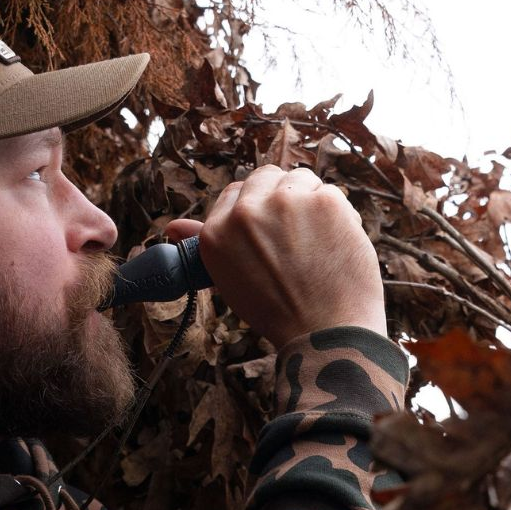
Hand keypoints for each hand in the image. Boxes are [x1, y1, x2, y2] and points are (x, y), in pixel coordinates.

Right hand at [178, 165, 385, 346]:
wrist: (325, 332)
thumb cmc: (279, 312)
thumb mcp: (230, 280)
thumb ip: (204, 245)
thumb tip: (172, 228)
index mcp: (216, 232)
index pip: (236, 193)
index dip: (258, 209)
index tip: (272, 227)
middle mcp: (244, 212)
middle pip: (266, 178)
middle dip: (282, 197)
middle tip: (298, 232)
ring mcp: (285, 202)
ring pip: (300, 178)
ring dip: (310, 200)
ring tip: (318, 239)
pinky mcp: (324, 201)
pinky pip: (330, 191)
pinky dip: (338, 214)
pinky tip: (338, 241)